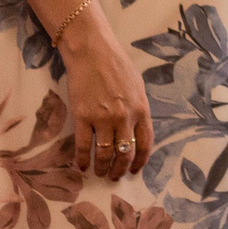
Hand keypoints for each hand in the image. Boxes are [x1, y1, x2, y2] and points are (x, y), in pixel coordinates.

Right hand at [60, 13, 152, 180]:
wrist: (92, 51)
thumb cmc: (115, 65)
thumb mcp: (137, 86)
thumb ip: (138, 108)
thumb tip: (137, 129)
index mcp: (141, 109)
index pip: (146, 143)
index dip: (140, 161)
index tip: (134, 170)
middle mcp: (125, 117)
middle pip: (126, 153)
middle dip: (121, 169)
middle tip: (115, 177)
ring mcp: (103, 118)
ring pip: (105, 153)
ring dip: (102, 168)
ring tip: (99, 172)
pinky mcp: (82, 117)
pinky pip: (83, 146)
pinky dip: (82, 160)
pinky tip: (81, 166)